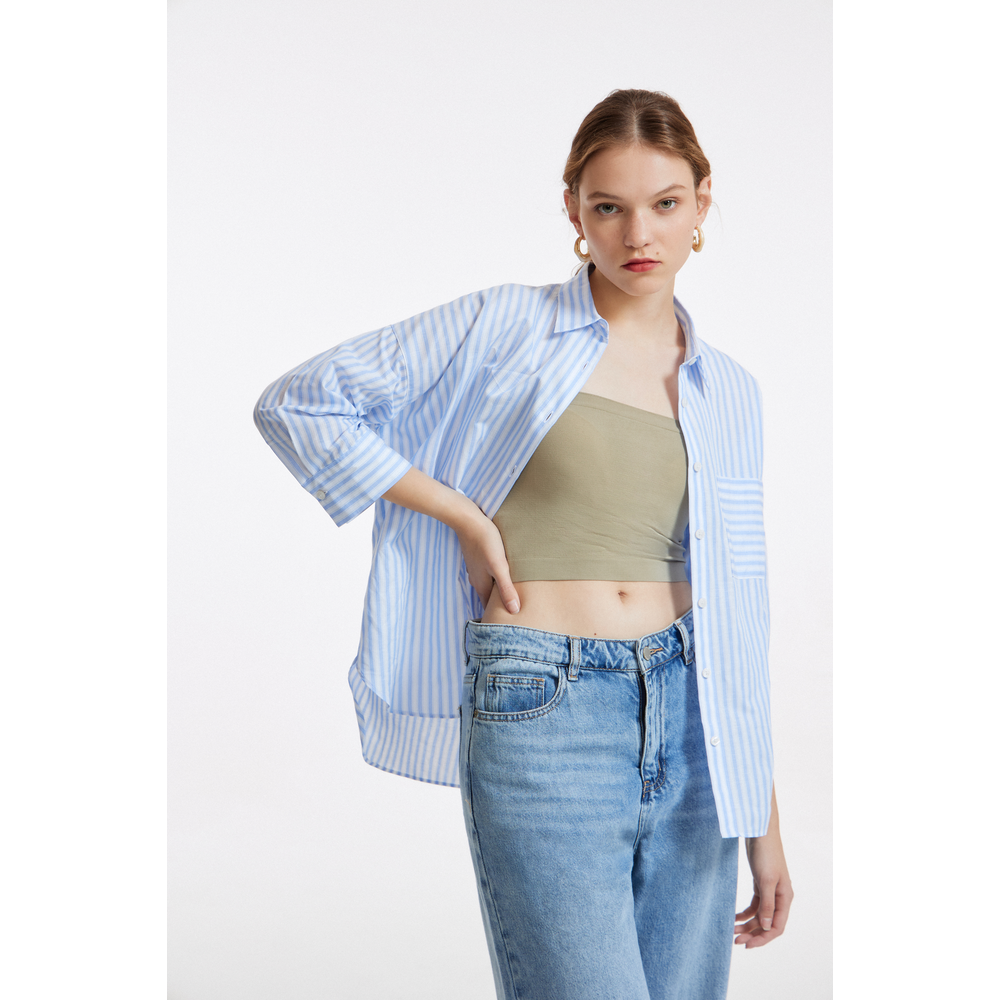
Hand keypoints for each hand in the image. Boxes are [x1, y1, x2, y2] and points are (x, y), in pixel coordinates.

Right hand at [454, 509, 519, 614]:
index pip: (490, 608)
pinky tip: (503, 574)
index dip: (499, 617)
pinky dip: (495, 578)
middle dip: (499, 606)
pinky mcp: (478, 558)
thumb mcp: (499, 566)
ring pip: (488, 585)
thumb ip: (506, 589)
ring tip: (511, 596)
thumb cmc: (485, 541)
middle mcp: (477, 579)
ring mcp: (476, 568)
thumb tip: (514, 611)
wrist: (467, 520)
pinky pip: (487, 574)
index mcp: (482, 585)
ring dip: (498, 592)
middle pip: (489, 598)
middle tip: (514, 614)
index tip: (509, 625)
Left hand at [734, 788, 792, 947]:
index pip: (776, 927)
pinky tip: (734, 918)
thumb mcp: (765, 880)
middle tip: (736, 941)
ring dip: (747, 925)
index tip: (747, 945)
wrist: (759, 831)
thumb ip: (767, 904)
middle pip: (768, 924)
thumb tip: (767, 927)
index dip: (763, 938)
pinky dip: (745, 913)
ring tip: (732, 932)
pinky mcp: (760, 884)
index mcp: (785, 898)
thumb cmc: (765, 853)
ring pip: (760, 915)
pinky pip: (755, 905)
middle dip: (753, 934)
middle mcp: (780, 897)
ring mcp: (770, 891)